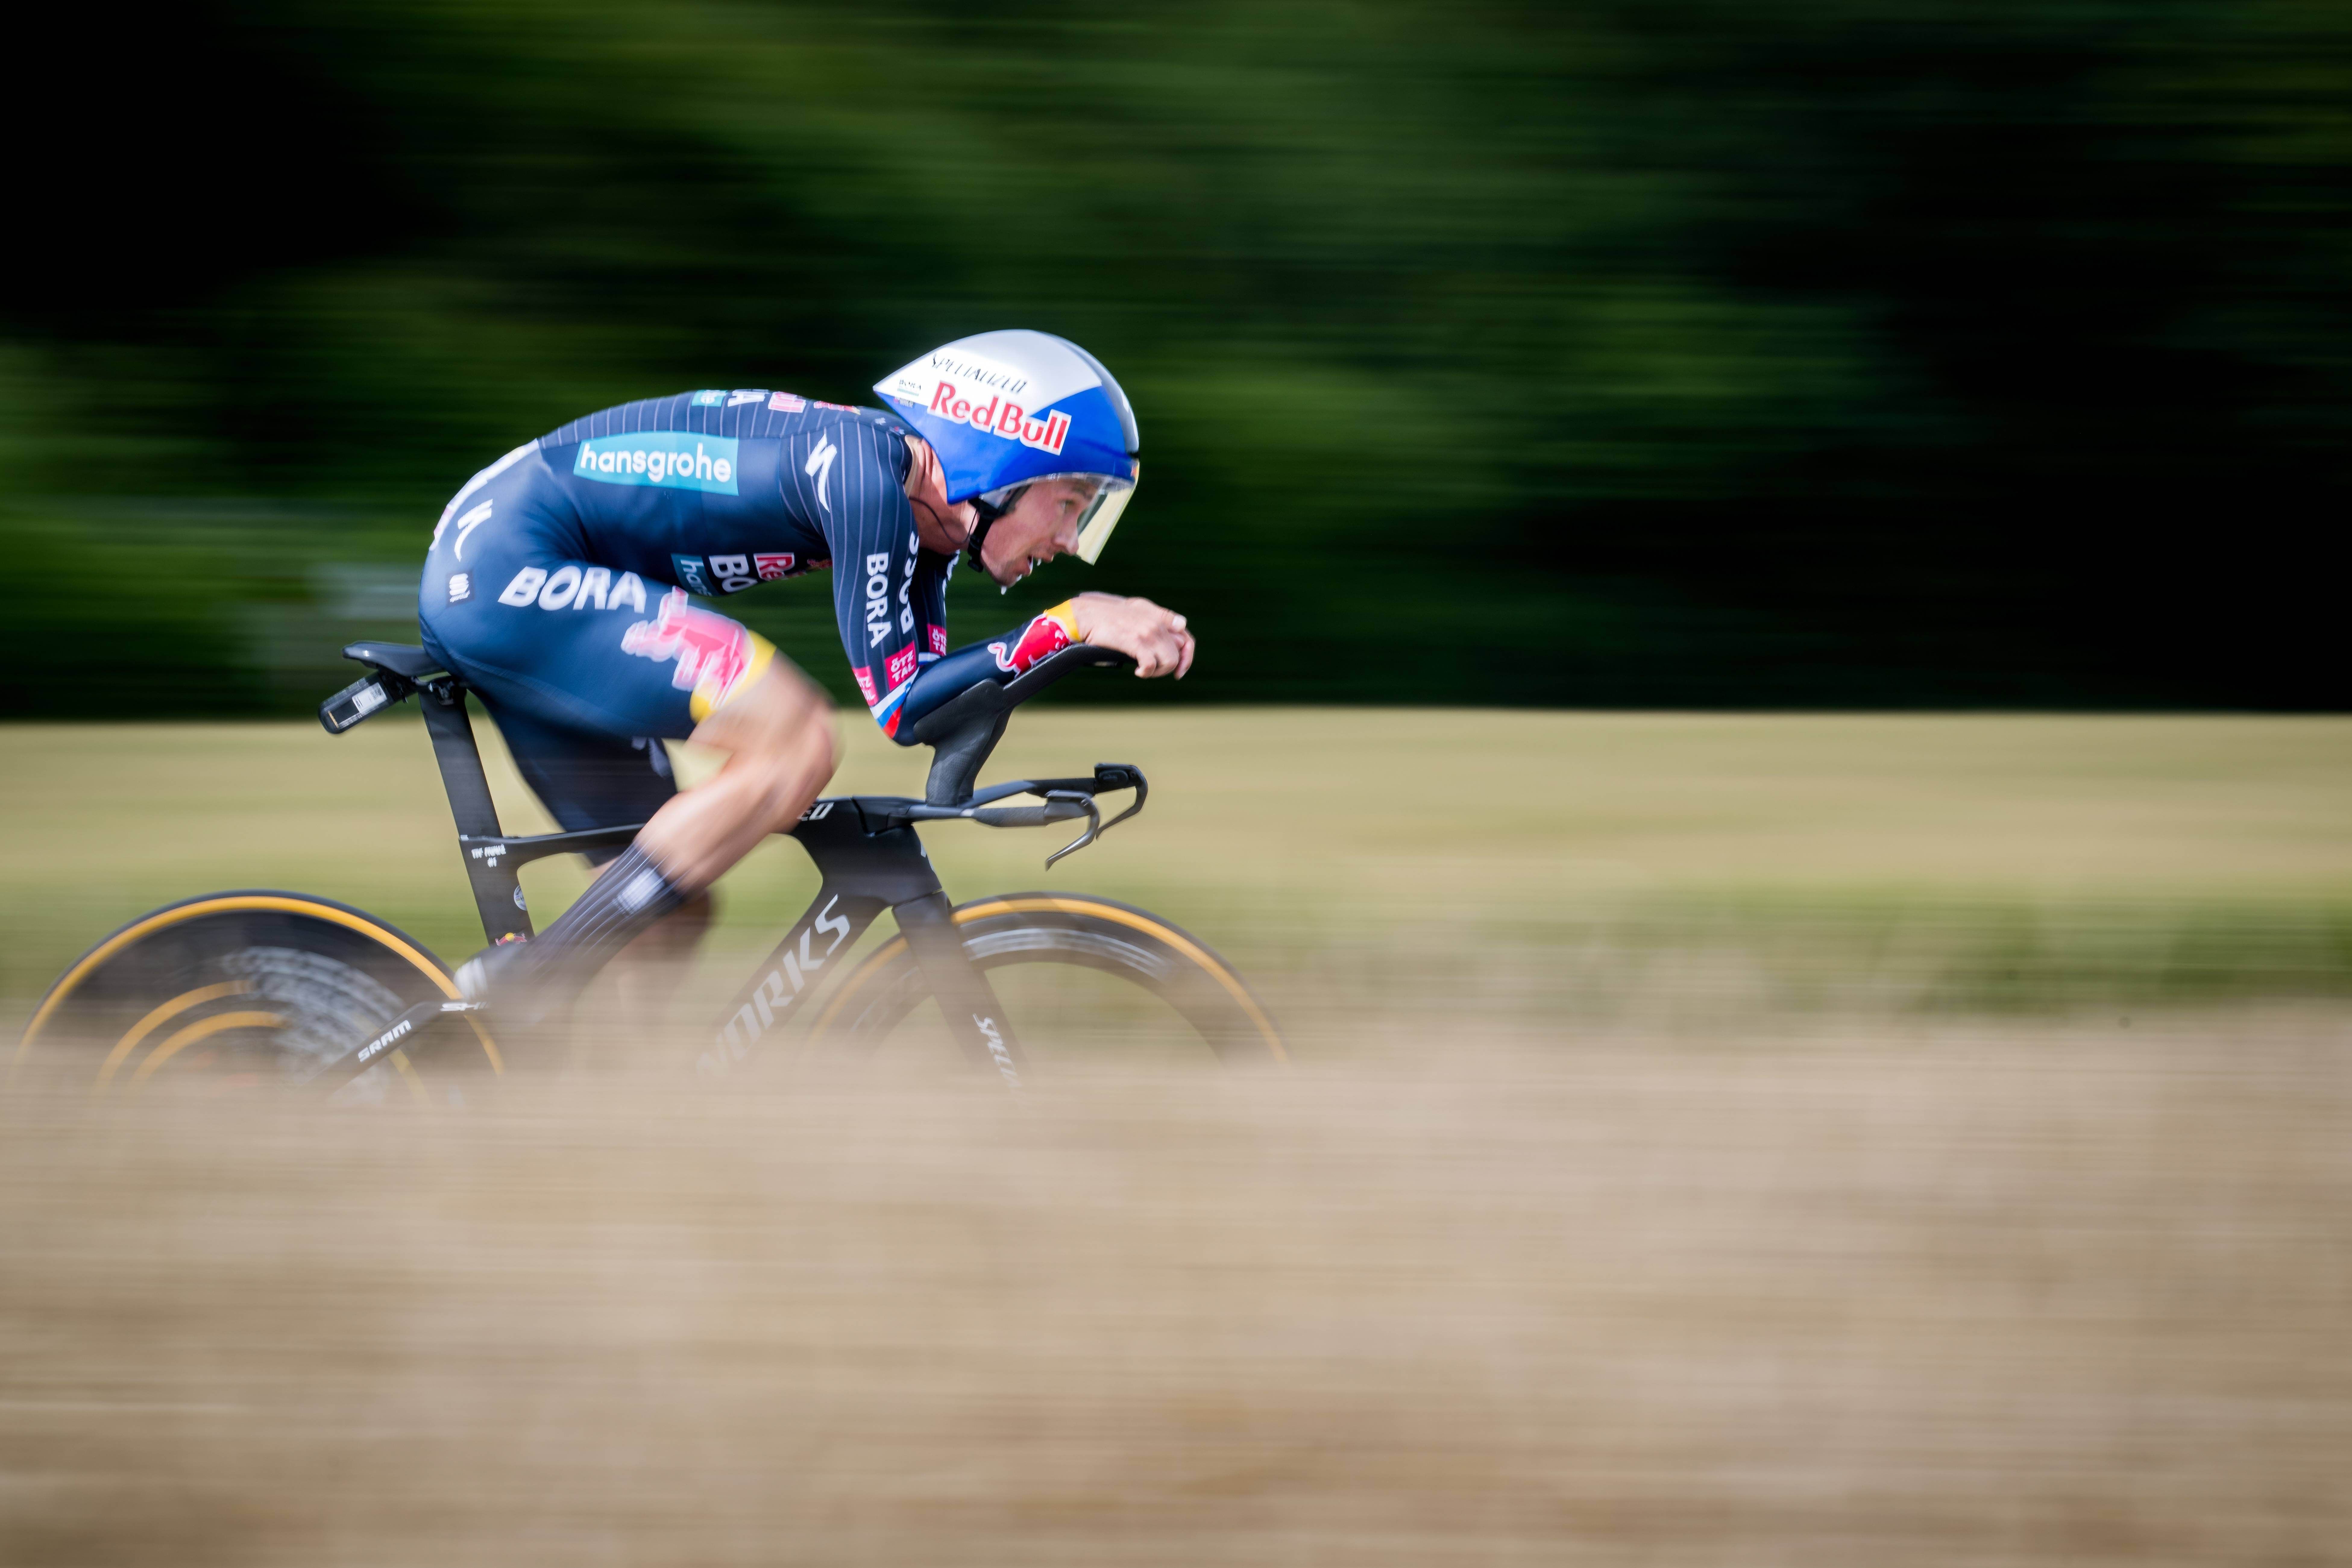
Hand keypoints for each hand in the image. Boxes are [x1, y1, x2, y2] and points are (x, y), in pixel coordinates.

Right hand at [1070, 593, 1195, 677]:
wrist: (1085, 616)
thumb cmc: (1107, 615)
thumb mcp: (1136, 609)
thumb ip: (1160, 616)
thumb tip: (1183, 624)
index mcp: (1158, 616)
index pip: (1186, 638)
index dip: (1187, 656)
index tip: (1180, 670)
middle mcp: (1156, 623)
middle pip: (1180, 652)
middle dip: (1170, 667)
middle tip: (1154, 672)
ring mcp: (1147, 632)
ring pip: (1170, 660)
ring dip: (1159, 672)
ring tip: (1145, 671)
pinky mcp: (1135, 642)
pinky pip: (1152, 664)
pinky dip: (1147, 673)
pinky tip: (1138, 672)